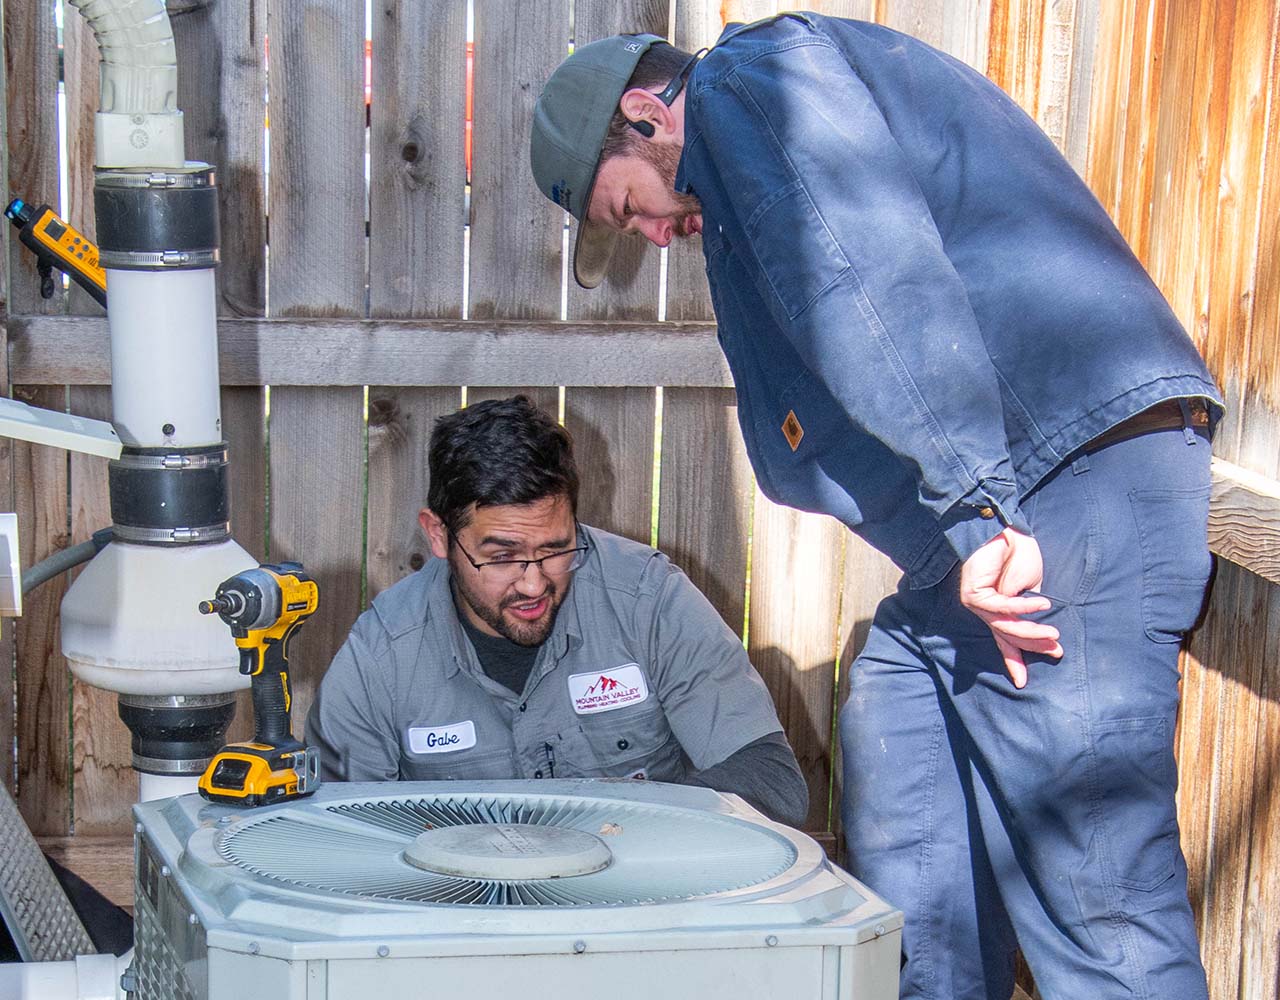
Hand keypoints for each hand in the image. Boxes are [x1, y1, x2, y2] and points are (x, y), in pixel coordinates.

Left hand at [959, 528, 1063, 687]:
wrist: (1003, 530)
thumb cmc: (1016, 554)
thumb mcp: (1030, 586)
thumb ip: (1029, 607)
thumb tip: (1037, 627)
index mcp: (996, 609)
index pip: (1005, 639)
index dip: (1015, 660)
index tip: (1022, 682)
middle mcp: (983, 609)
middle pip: (1007, 636)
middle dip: (1033, 645)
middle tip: (1056, 650)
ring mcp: (977, 602)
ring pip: (1005, 626)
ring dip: (1031, 631)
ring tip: (1053, 634)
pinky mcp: (976, 593)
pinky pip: (1003, 607)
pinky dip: (1024, 607)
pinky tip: (1042, 604)